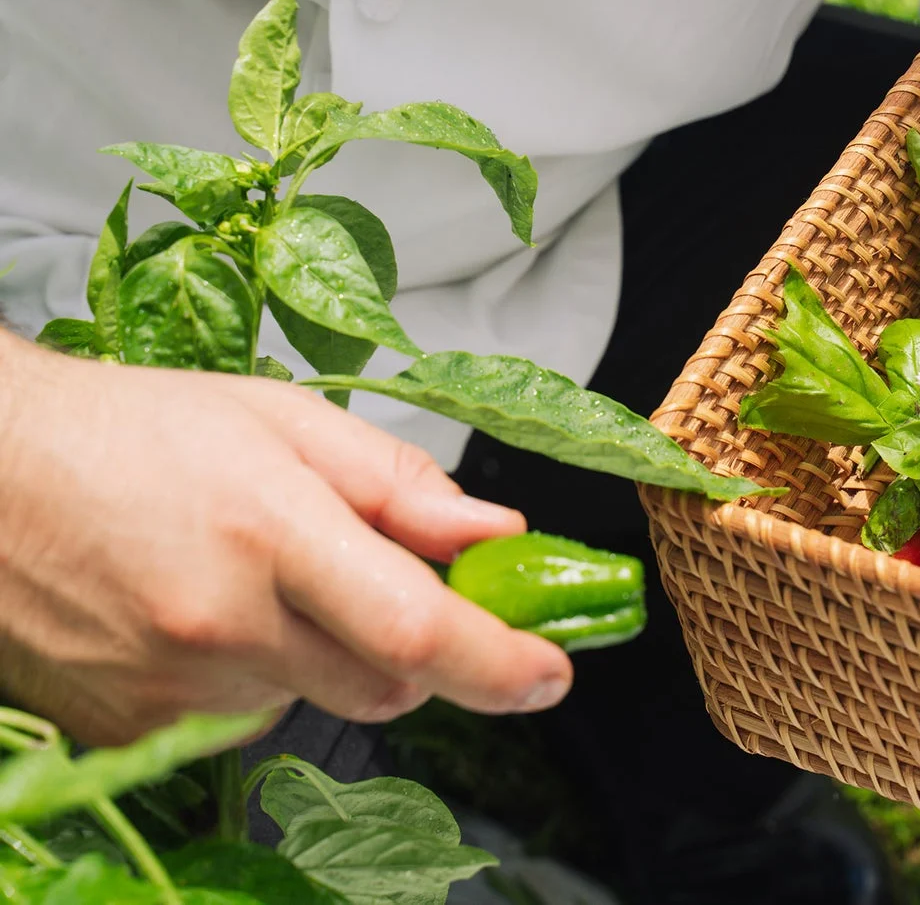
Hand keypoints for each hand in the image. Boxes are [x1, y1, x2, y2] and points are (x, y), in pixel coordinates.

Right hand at [0, 333, 572, 743]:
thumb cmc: (133, 430)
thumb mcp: (284, 422)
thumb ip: (399, 485)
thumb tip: (496, 535)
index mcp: (269, 531)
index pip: (416, 630)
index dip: (501, 662)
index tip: (553, 670)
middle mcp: (219, 624)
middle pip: (386, 685)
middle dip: (418, 650)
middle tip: (387, 583)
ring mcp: (171, 690)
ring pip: (316, 703)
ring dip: (327, 656)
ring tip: (258, 574)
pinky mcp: (132, 730)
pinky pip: (246, 722)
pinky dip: (260, 679)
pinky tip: (207, 611)